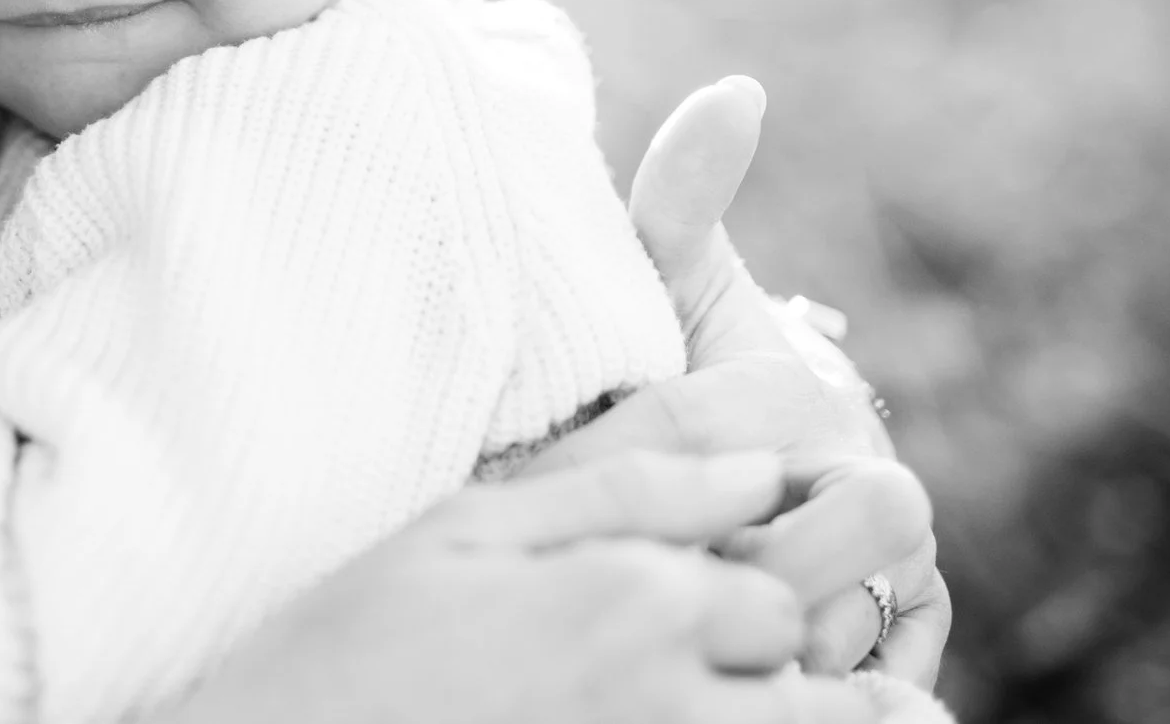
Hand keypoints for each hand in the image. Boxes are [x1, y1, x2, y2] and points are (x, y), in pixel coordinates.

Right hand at [162, 451, 878, 723]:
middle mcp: (668, 696)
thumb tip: (759, 470)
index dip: (767, 595)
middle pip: (816, 691)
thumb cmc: (352, 644)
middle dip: (802, 677)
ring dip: (808, 720)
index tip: (737, 602)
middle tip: (768, 661)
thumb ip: (623, 488)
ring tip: (777, 707)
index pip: (780, 594)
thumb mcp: (469, 527)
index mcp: (633, 600)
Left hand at [526, 77, 951, 686]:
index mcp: (797, 393)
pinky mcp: (911, 636)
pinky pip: (879, 682)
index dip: (590, 464)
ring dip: (749, 639)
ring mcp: (896, 565)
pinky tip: (731, 696)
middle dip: (691, 564)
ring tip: (647, 642)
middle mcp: (868, 475)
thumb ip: (681, 202)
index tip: (500, 490)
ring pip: (833, 624)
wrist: (766, 462)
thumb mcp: (675, 288)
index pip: (689, 432)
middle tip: (587, 580)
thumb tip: (736, 89)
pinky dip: (824, 695)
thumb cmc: (693, 365)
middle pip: (791, 542)